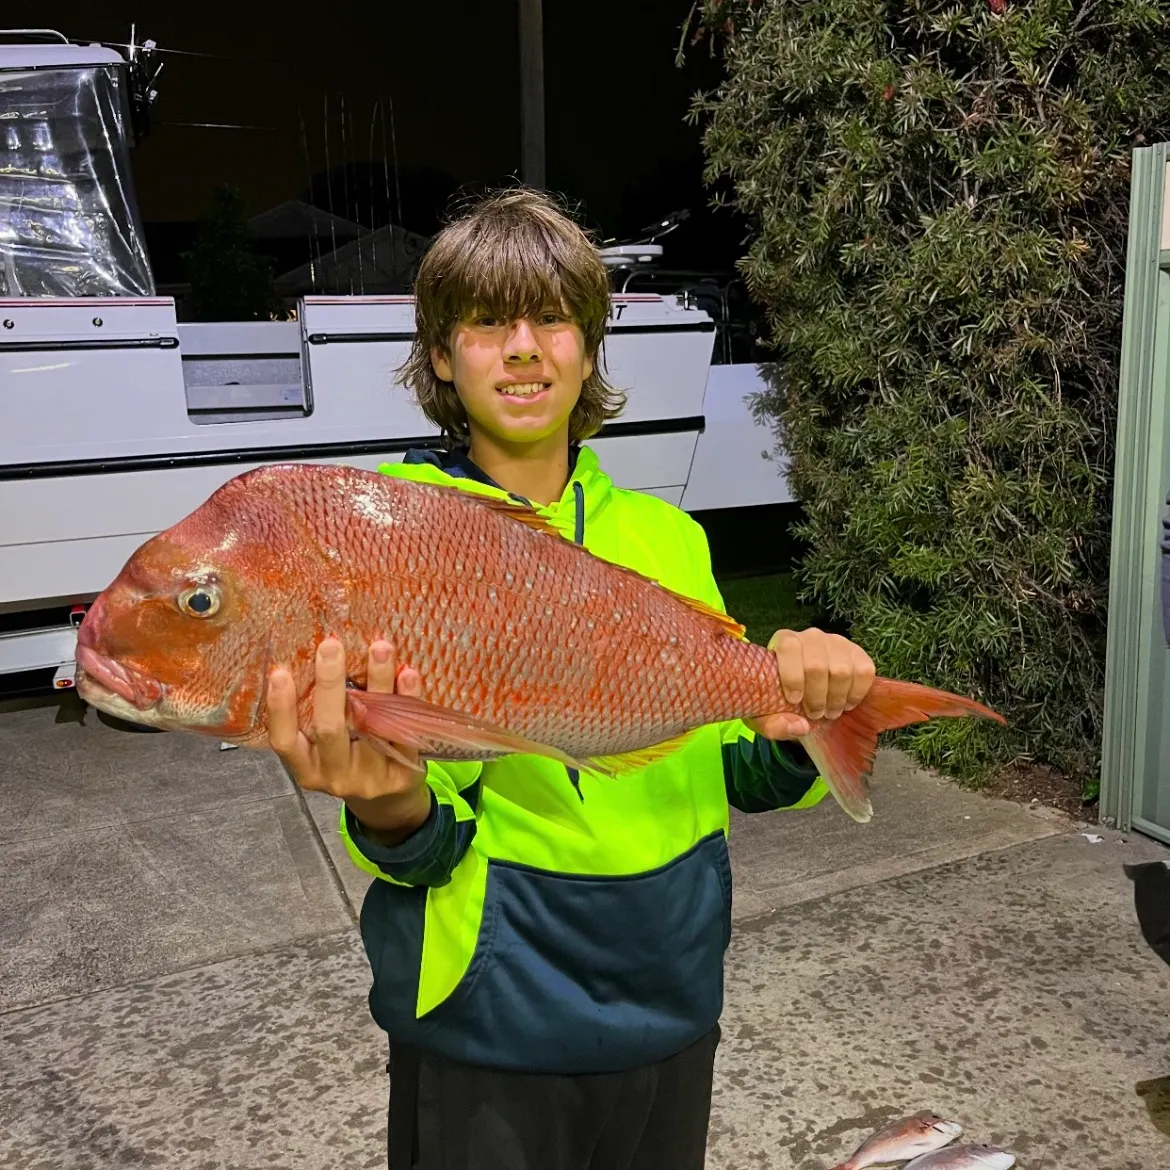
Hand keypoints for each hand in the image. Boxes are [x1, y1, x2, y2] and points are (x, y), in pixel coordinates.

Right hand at [266, 638, 430, 838]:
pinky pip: (405, 732)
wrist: (388, 802)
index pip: (284, 741)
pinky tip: (408, 674)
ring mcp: (370, 777)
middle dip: (329, 685)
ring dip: (377, 683)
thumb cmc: (350, 759)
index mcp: (308, 768)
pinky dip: (406, 699)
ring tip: (379, 648)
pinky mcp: (404, 773)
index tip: (279, 672)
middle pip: (329, 729)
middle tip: (331, 646)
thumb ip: (318, 714)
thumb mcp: (324, 748)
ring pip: (372, 726)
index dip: (279, 709)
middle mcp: (335, 775)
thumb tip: (320, 653)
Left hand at [746, 627, 875, 740]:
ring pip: (842, 670)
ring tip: (830, 712)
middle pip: (817, 664)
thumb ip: (773, 724)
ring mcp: (836, 642)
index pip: (789, 647)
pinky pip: (864, 671)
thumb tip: (801, 727)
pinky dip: (857, 693)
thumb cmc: (778, 699)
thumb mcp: (764, 715)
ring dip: (836, 698)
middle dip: (816, 696)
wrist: (803, 691)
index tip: (794, 701)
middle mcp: (811, 636)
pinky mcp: (857, 652)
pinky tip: (847, 704)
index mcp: (783, 641)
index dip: (792, 676)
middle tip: (815, 714)